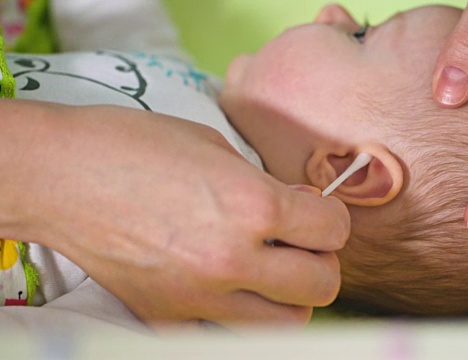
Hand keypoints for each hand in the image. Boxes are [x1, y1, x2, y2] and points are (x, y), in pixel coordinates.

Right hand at [0, 100, 349, 328]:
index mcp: (252, 205)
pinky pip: (230, 331)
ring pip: (287, 322)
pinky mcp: (170, 316)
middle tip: (301, 244)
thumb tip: (293, 210)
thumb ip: (263, 185)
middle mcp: (234, 258)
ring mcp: (201, 296)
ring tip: (271, 272)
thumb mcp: (215, 147)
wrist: (64, 176)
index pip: (333, 230)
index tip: (316, 212)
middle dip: (320, 261)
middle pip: (322, 286)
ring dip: (290, 297)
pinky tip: (227, 286)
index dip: (331, 217)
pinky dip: (241, 312)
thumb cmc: (136, 146)